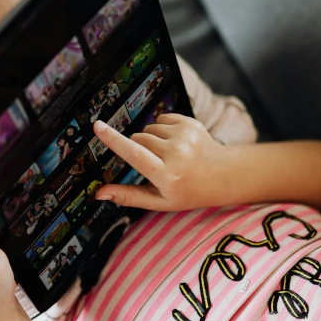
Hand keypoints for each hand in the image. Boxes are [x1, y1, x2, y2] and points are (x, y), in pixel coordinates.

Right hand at [92, 114, 227, 210]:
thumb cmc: (188, 192)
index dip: (113, 140)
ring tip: (168, 155)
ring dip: (151, 140)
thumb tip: (99, 194)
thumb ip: (128, 196)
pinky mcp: (190, 123)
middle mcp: (176, 153)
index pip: (134, 154)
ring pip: (149, 130)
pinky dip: (163, 130)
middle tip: (154, 163)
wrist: (223, 175)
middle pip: (138, 139)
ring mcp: (185, 136)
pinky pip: (161, 120)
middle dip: (137, 148)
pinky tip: (176, 144)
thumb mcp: (159, 201)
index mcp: (166, 174)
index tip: (97, 127)